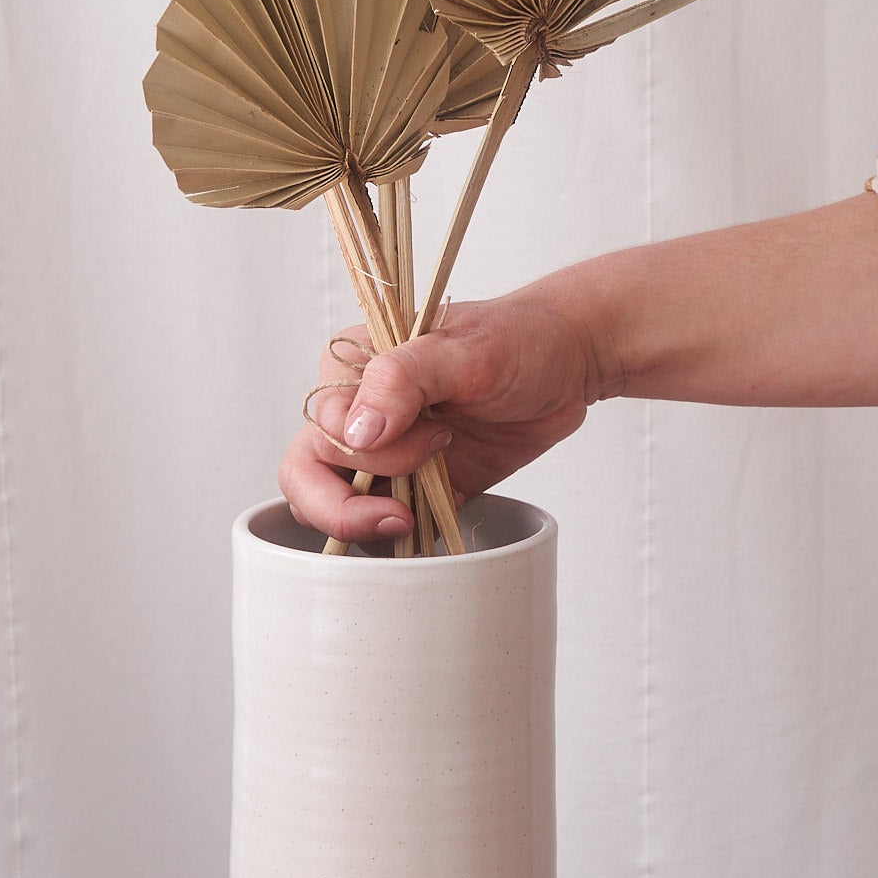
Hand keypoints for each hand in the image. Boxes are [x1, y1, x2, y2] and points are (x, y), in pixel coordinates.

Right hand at [278, 291, 604, 545]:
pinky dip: (400, 537)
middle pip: (308, 479)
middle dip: (349, 508)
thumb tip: (356, 432)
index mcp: (352, 367)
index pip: (321, 432)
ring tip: (433, 498)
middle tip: (404, 511)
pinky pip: (382, 525)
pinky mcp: (415, 483)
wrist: (568, 363)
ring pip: (337, 508)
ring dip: (375, 523)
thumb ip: (402, 380)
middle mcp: (358, 411)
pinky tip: (438, 517)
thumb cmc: (518, 340)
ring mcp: (385, 452)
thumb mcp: (465, 350)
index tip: (436, 437)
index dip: (368, 454)